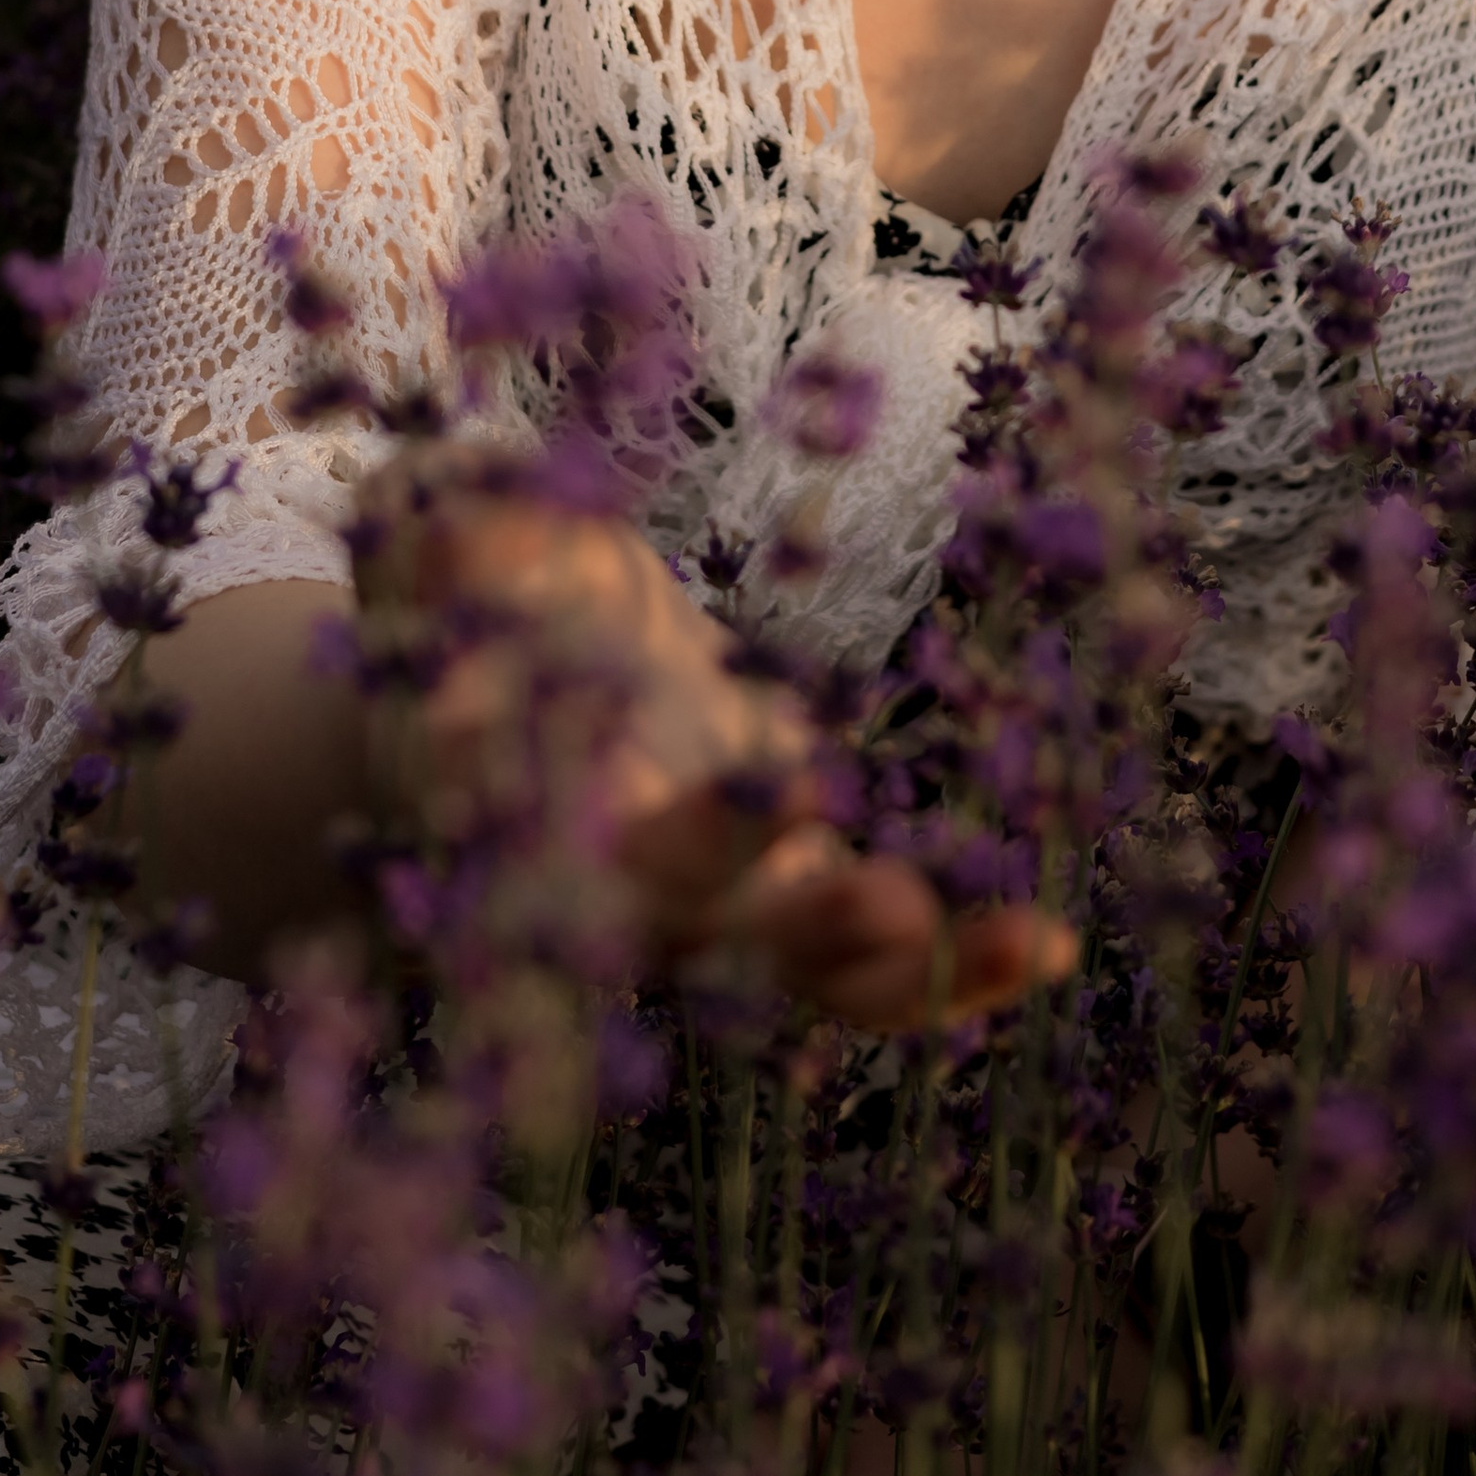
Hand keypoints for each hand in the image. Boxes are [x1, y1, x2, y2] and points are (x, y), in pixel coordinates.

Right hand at [351, 455, 1072, 1031]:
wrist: (490, 696)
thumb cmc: (455, 602)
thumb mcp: (428, 546)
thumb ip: (441, 526)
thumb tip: (456, 505)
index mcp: (511, 801)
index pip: (556, 830)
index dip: (615, 814)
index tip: (718, 779)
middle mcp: (608, 878)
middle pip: (692, 915)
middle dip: (782, 903)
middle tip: (877, 890)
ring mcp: (704, 901)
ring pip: (799, 969)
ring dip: (901, 964)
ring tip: (1010, 937)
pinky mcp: (779, 890)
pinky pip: (865, 963)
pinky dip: (952, 968)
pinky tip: (1047, 947)